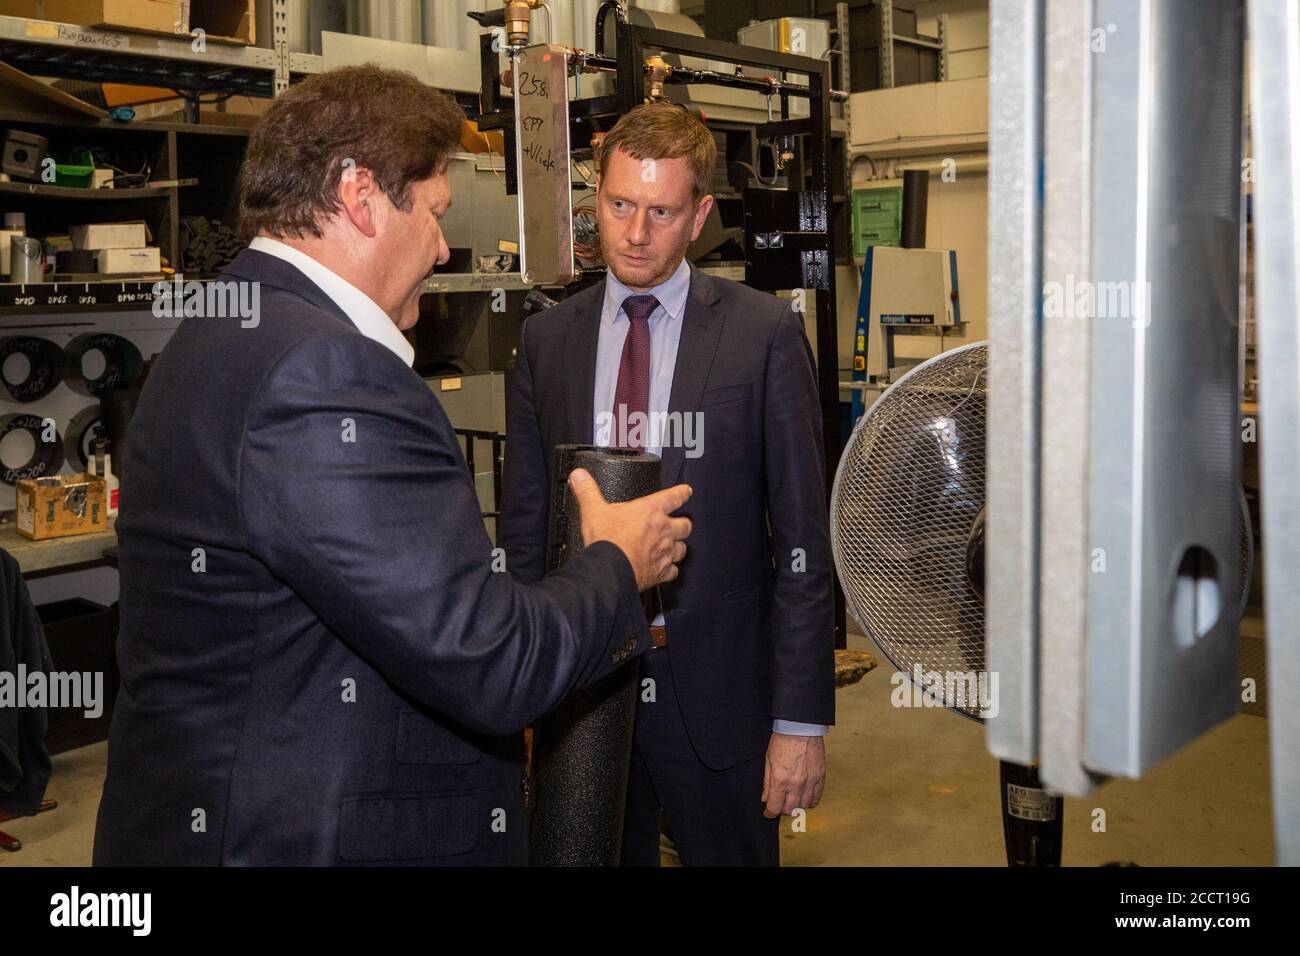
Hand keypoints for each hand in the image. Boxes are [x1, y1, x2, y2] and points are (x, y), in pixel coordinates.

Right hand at [568, 468, 691, 591]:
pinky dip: (670, 570)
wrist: (610, 570)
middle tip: (679, 523)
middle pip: (685, 525)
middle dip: (683, 524)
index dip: (682, 493)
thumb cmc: (607, 541)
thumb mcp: (593, 510)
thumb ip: (587, 491)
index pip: (674, 497)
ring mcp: (664, 552)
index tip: (686, 491)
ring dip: (678, 547)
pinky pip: (673, 571)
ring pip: (682, 548)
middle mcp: (663, 531)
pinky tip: (665, 569)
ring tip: (673, 546)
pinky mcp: (661, 572)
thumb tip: (579, 476)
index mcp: (650, 511)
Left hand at [761, 732, 825, 818]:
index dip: (770, 813)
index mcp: (780, 781)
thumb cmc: (782, 741)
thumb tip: (765, 798)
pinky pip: (817, 797)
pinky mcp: (820, 777)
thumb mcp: (768, 761)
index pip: (775, 807)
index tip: (768, 812)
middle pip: (790, 810)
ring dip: (796, 806)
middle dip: (782, 810)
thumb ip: (767, 782)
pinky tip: (805, 798)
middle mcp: (796, 785)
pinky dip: (810, 801)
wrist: (800, 728)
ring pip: (804, 806)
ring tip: (792, 800)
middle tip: (779, 804)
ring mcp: (810, 782)